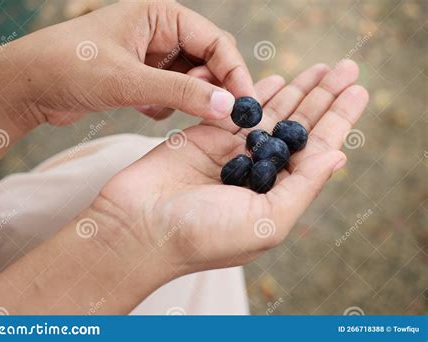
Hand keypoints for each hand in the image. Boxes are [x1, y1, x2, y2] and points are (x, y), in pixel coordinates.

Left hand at [0, 1, 253, 126]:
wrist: (28, 86)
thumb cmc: (71, 68)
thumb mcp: (129, 81)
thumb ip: (181, 94)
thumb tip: (228, 108)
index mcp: (161, 15)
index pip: (215, 42)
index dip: (234, 73)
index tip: (245, 105)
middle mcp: (161, 32)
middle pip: (208, 61)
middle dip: (213, 89)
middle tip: (217, 116)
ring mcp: (152, 57)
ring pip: (192, 81)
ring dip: (188, 99)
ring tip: (164, 107)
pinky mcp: (143, 79)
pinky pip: (173, 94)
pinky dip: (167, 107)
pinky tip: (144, 109)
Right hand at [93, 60, 368, 276]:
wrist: (139, 226)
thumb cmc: (202, 235)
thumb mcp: (266, 223)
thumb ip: (303, 188)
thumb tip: (338, 156)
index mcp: (277, 195)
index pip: (316, 151)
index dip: (338, 120)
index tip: (358, 91)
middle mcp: (258, 173)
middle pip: (298, 127)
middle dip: (322, 98)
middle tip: (346, 68)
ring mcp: (231, 153)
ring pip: (272, 114)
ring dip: (297, 90)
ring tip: (321, 69)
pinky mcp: (204, 136)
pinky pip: (237, 109)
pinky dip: (257, 93)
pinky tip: (278, 79)